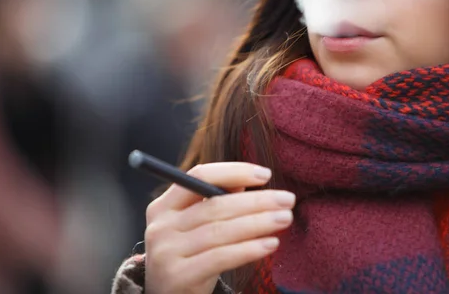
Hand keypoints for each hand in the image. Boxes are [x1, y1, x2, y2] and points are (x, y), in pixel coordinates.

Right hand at [144, 162, 294, 293]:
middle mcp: (160, 226)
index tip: (265, 174)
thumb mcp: (196, 227)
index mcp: (164, 206)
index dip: (234, 172)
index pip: (200, 176)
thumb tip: (247, 183)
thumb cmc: (190, 255)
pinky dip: (249, 249)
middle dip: (257, 200)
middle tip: (287, 199)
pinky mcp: (178, 276)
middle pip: (215, 205)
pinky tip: (270, 244)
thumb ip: (216, 202)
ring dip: (258, 222)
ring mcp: (166, 252)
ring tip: (284, 218)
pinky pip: (220, 258)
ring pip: (221, 230)